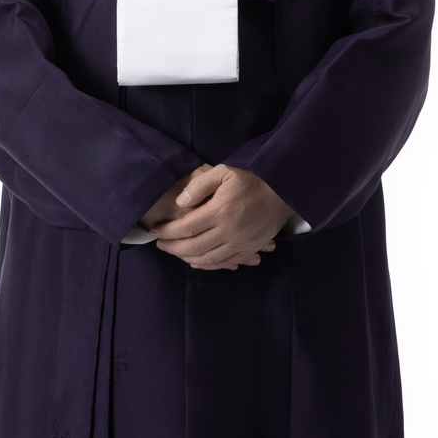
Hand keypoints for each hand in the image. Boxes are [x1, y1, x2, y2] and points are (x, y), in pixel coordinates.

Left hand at [150, 164, 294, 270]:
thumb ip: (199, 185)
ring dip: (187, 258)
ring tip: (174, 252)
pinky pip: (224, 263)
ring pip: (208, 259)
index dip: (167, 232)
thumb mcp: (224, 172)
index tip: (155, 231)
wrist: (283, 191)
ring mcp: (241, 243)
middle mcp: (229, 230)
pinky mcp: (250, 248)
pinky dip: (207, 265)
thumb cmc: (251, 179)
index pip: (186, 227)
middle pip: (194, 247)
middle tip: (160, 244)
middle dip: (172, 248)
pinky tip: (196, 261)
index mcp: (220, 210)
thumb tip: (180, 202)